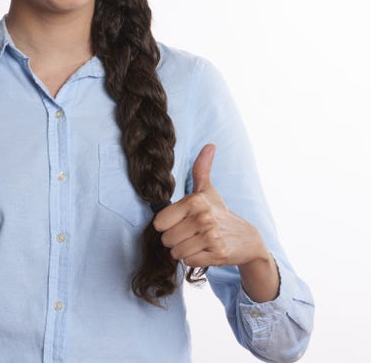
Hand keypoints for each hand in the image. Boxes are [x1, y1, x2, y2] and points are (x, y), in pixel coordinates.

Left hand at [153, 144, 267, 268]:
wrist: (246, 238)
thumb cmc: (219, 212)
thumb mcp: (208, 190)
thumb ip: (202, 168)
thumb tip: (210, 145)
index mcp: (195, 201)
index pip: (160, 222)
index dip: (166, 225)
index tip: (178, 222)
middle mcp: (203, 218)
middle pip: (167, 239)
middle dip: (174, 240)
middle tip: (188, 234)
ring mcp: (211, 237)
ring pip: (177, 252)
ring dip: (183, 251)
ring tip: (195, 242)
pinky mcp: (217, 254)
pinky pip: (189, 261)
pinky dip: (194, 259)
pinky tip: (204, 251)